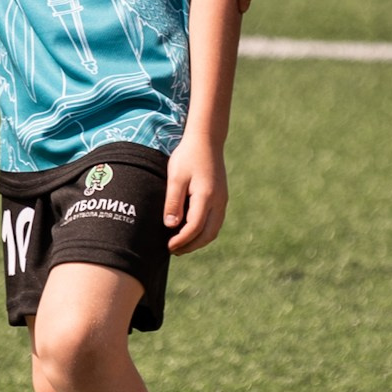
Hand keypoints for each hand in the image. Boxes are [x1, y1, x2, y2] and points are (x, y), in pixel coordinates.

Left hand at [164, 134, 226, 253]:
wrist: (206, 140)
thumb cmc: (188, 156)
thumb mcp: (175, 177)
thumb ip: (173, 202)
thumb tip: (170, 226)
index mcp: (206, 196)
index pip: (195, 227)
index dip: (182, 240)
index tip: (169, 246)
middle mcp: (218, 201)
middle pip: (208, 234)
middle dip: (191, 246)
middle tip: (174, 250)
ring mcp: (222, 200)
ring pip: (214, 230)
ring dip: (199, 241)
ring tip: (181, 244)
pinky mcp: (222, 198)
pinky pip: (216, 222)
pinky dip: (204, 232)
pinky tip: (191, 231)